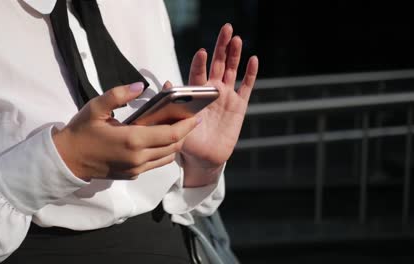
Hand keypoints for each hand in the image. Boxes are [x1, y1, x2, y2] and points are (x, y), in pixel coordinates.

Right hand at [52, 82, 199, 181]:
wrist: (67, 160)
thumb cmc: (81, 131)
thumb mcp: (96, 107)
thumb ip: (118, 94)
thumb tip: (140, 86)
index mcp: (132, 140)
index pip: (171, 134)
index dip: (187, 126)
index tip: (196, 116)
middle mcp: (138, 158)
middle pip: (174, 147)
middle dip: (186, 133)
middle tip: (190, 119)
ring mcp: (136, 169)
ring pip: (168, 158)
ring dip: (176, 144)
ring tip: (178, 128)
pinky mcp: (133, 175)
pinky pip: (156, 164)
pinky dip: (165, 152)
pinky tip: (161, 139)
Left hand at [181, 24, 258, 185]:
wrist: (204, 158)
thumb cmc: (187, 141)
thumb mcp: (175, 124)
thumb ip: (171, 105)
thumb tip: (168, 84)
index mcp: (195, 93)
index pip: (197, 73)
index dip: (200, 63)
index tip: (202, 53)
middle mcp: (211, 91)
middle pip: (217, 63)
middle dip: (221, 46)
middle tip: (226, 29)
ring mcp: (226, 96)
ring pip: (232, 70)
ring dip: (235, 55)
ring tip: (237, 39)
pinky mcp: (239, 106)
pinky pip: (246, 87)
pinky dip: (250, 74)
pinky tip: (253, 60)